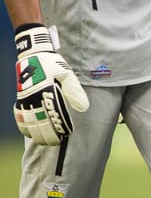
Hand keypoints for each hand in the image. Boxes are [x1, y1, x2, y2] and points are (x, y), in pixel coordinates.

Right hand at [13, 25, 88, 144]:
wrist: (34, 55)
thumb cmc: (54, 66)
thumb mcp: (68, 75)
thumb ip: (75, 92)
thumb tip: (83, 108)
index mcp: (48, 93)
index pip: (54, 116)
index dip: (60, 127)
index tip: (67, 134)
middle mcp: (35, 98)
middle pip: (40, 123)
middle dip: (49, 135)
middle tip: (57, 142)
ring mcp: (25, 99)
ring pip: (29, 122)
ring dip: (36, 134)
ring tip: (45, 141)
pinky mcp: (20, 99)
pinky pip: (19, 116)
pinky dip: (23, 126)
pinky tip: (29, 133)